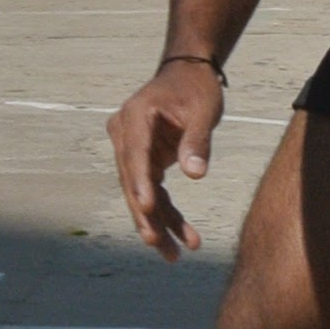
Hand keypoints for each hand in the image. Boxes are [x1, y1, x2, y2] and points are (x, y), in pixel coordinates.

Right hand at [107, 58, 224, 261]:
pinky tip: (183, 239)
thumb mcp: (204, 109)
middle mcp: (125, 134)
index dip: (140, 182)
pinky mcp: (143, 161)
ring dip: (158, 224)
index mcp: (136, 116)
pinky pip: (153, 192)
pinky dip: (167, 215)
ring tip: (174, 255)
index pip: (135, 154)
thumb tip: (195, 174)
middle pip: (133, 181)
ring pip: (141, 193)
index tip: (146, 207)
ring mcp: (131, 149)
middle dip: (147, 215)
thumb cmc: (196, 87)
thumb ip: (198, 139)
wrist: (188, 73)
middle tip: (157, 244)